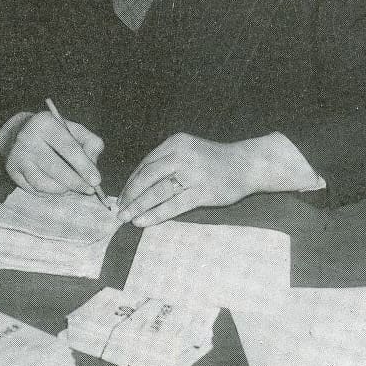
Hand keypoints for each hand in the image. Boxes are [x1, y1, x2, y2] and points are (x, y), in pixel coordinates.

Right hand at [0, 111, 103, 194]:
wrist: (18, 133)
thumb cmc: (53, 133)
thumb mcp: (73, 130)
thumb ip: (90, 143)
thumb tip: (93, 166)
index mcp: (45, 122)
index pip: (68, 147)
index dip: (84, 166)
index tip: (96, 181)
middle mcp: (27, 137)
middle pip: (55, 167)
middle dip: (76, 182)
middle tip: (89, 190)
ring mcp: (18, 155)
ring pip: (44, 182)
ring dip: (62, 189)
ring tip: (72, 186)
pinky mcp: (12, 170)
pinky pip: (35, 188)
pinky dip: (50, 191)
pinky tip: (57, 187)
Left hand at [116, 132, 317, 225]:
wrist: (247, 165)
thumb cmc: (214, 160)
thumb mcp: (188, 151)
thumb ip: (167, 162)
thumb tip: (138, 184)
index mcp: (175, 143)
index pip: (145, 164)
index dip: (131, 182)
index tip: (122, 196)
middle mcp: (181, 155)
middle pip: (147, 177)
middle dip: (130, 196)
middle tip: (119, 209)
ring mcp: (192, 174)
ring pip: (157, 192)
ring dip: (139, 206)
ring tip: (127, 218)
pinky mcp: (202, 192)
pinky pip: (173, 205)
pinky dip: (155, 214)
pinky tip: (143, 221)